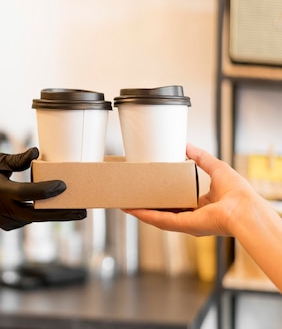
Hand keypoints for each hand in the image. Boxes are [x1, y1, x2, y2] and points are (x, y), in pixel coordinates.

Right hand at [0, 147, 85, 229]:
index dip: (46, 190)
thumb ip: (17, 160)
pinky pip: (27, 220)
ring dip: (53, 214)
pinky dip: (39, 214)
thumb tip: (37, 153)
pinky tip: (54, 209)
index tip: (63, 185)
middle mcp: (0, 209)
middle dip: (60, 214)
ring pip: (33, 219)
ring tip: (75, 209)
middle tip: (82, 211)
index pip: (26, 193)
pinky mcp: (6, 225)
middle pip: (36, 215)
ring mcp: (2, 220)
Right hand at [124, 144, 258, 236]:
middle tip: (135, 198)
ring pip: (157, 217)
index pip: (178, 203)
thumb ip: (201, 158)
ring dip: (141, 211)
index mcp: (202, 206)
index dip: (164, 197)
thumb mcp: (216, 168)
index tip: (152, 190)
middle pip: (164, 212)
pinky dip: (145, 215)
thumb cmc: (239, 194)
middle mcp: (193, 217)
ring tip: (127, 205)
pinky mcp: (182, 225)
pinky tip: (133, 210)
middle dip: (148, 206)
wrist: (244, 209)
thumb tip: (187, 146)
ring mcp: (186, 223)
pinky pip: (159, 220)